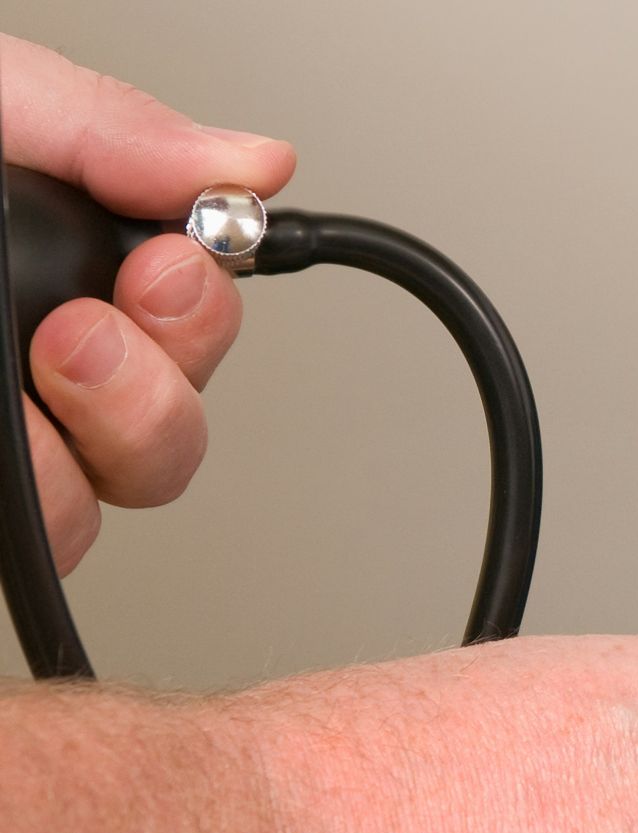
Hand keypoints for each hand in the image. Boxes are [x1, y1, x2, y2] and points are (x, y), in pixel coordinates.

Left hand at [0, 34, 294, 571]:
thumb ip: (114, 130)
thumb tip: (262, 163)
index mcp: (62, 283)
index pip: (190, 333)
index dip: (202, 315)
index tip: (162, 268)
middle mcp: (41, 379)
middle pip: (173, 446)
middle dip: (156, 391)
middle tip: (83, 331)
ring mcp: (12, 451)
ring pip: (114, 506)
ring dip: (97, 442)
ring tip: (35, 372)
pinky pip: (45, 547)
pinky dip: (37, 503)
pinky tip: (9, 429)